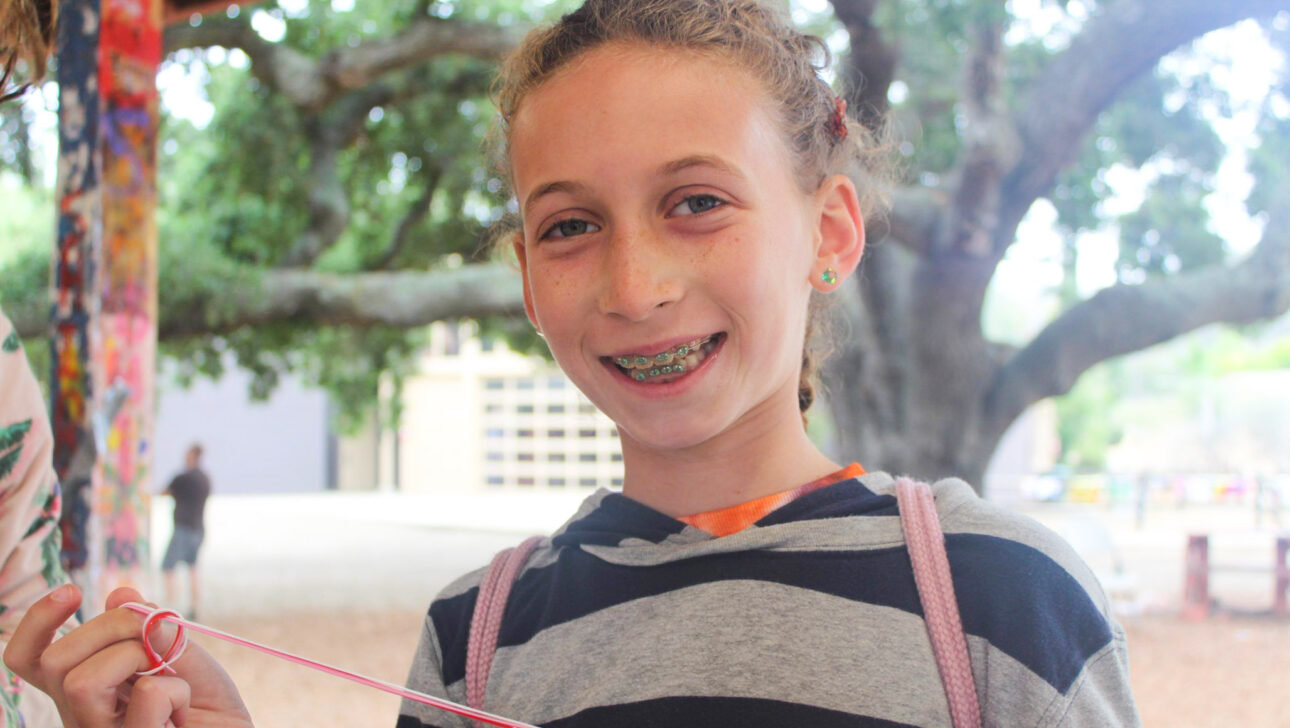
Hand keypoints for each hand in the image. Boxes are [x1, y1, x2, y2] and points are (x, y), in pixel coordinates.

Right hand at [4, 584, 254, 727]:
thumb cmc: (204, 702)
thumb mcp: (180, 652)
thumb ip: (150, 627)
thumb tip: (122, 595)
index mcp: (85, 690)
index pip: (30, 660)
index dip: (36, 623)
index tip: (71, 591)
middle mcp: (81, 716)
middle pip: (55, 661)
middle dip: (109, 626)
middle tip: (151, 637)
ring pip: (81, 682)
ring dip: (135, 657)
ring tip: (165, 675)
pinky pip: (145, 698)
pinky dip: (176, 690)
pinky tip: (183, 711)